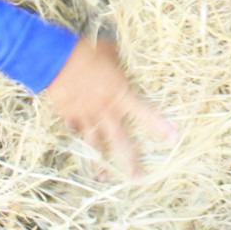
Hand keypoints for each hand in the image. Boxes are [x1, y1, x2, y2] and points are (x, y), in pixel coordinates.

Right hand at [41, 38, 176, 177]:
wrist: (56, 60)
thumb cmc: (86, 52)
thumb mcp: (109, 51)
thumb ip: (116, 61)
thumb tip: (117, 53)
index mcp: (120, 94)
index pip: (145, 114)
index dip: (160, 126)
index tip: (173, 139)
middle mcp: (105, 110)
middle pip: (121, 142)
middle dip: (131, 162)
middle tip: (139, 178)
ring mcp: (86, 115)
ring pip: (95, 144)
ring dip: (99, 163)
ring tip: (104, 178)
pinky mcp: (69, 115)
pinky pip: (76, 130)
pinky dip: (79, 137)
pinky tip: (82, 148)